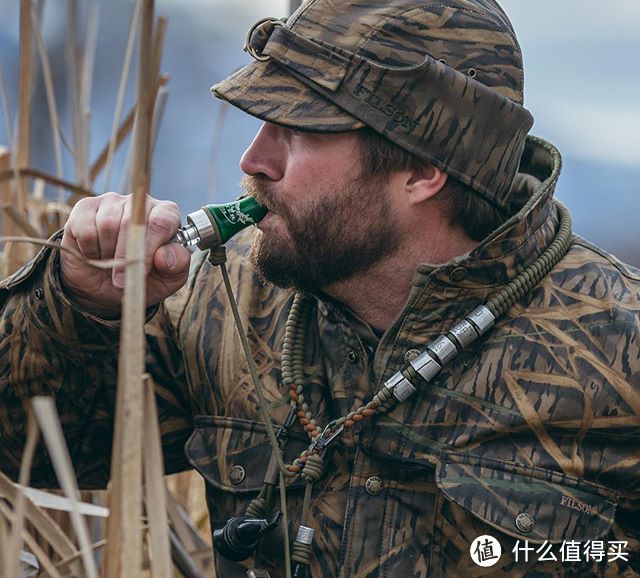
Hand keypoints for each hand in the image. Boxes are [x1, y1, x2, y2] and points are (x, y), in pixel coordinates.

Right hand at [60, 192, 190, 316]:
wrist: (105, 287)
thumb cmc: (143, 279)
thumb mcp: (167, 280)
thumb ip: (176, 265)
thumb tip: (166, 255)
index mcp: (166, 215)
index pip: (162, 222)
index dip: (150, 247)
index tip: (142, 270)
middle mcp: (140, 203)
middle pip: (132, 222)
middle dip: (126, 255)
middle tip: (120, 279)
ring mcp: (111, 202)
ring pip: (107, 225)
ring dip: (108, 253)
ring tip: (111, 263)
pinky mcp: (85, 207)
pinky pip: (85, 229)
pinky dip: (89, 250)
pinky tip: (96, 254)